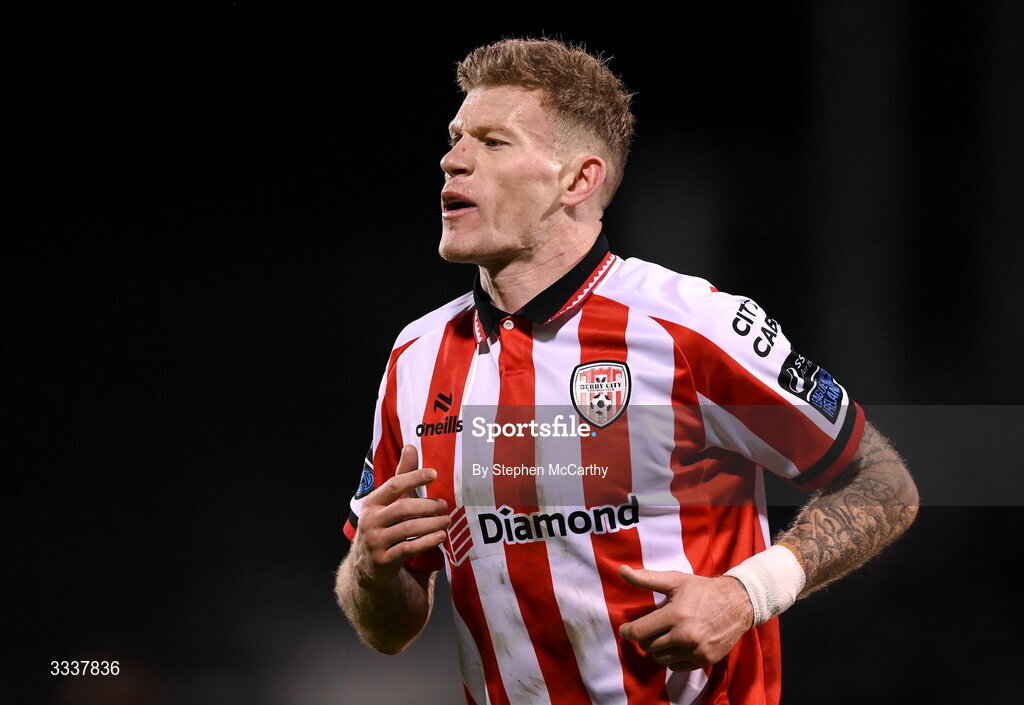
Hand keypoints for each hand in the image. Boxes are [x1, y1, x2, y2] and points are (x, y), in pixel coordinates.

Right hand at [349, 445, 448, 585]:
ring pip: (408, 528)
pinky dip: (427, 541)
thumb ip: (402, 476)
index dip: (414, 477)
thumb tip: (411, 446)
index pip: (393, 485)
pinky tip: (441, 536)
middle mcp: (370, 520)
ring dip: (431, 523)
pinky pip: (408, 548)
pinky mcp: (383, 560)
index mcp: (372, 503)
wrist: (368, 567)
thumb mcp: (390, 502)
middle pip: (403, 507)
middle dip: (428, 505)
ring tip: (447, 520)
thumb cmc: (385, 526)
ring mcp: (375, 541)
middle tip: (445, 505)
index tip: (434, 474)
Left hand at [617, 565, 753, 671]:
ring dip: (659, 649)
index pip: (640, 631)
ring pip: (661, 658)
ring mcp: (696, 650)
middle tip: (651, 629)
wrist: (737, 603)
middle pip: (649, 646)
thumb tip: (622, 570)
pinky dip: (673, 658)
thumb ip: (646, 578)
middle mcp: (685, 635)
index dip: (628, 631)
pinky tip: (678, 645)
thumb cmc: (703, 590)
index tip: (625, 630)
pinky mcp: (704, 659)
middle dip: (645, 638)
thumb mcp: (675, 580)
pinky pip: (676, 666)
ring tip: (665, 636)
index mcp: (675, 615)